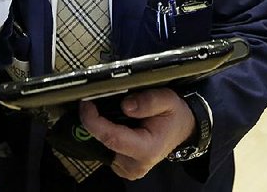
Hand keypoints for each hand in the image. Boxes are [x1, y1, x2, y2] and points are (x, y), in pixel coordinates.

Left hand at [79, 88, 194, 179]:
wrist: (181, 129)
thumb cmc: (173, 115)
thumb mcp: (167, 99)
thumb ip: (148, 101)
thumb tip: (125, 105)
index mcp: (147, 149)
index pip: (111, 138)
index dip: (93, 120)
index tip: (85, 104)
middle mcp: (135, 164)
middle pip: (102, 142)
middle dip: (92, 121)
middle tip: (93, 102)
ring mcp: (126, 168)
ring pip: (99, 146)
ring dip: (97, 127)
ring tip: (106, 111)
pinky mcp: (120, 165)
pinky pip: (103, 148)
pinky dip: (103, 133)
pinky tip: (110, 122)